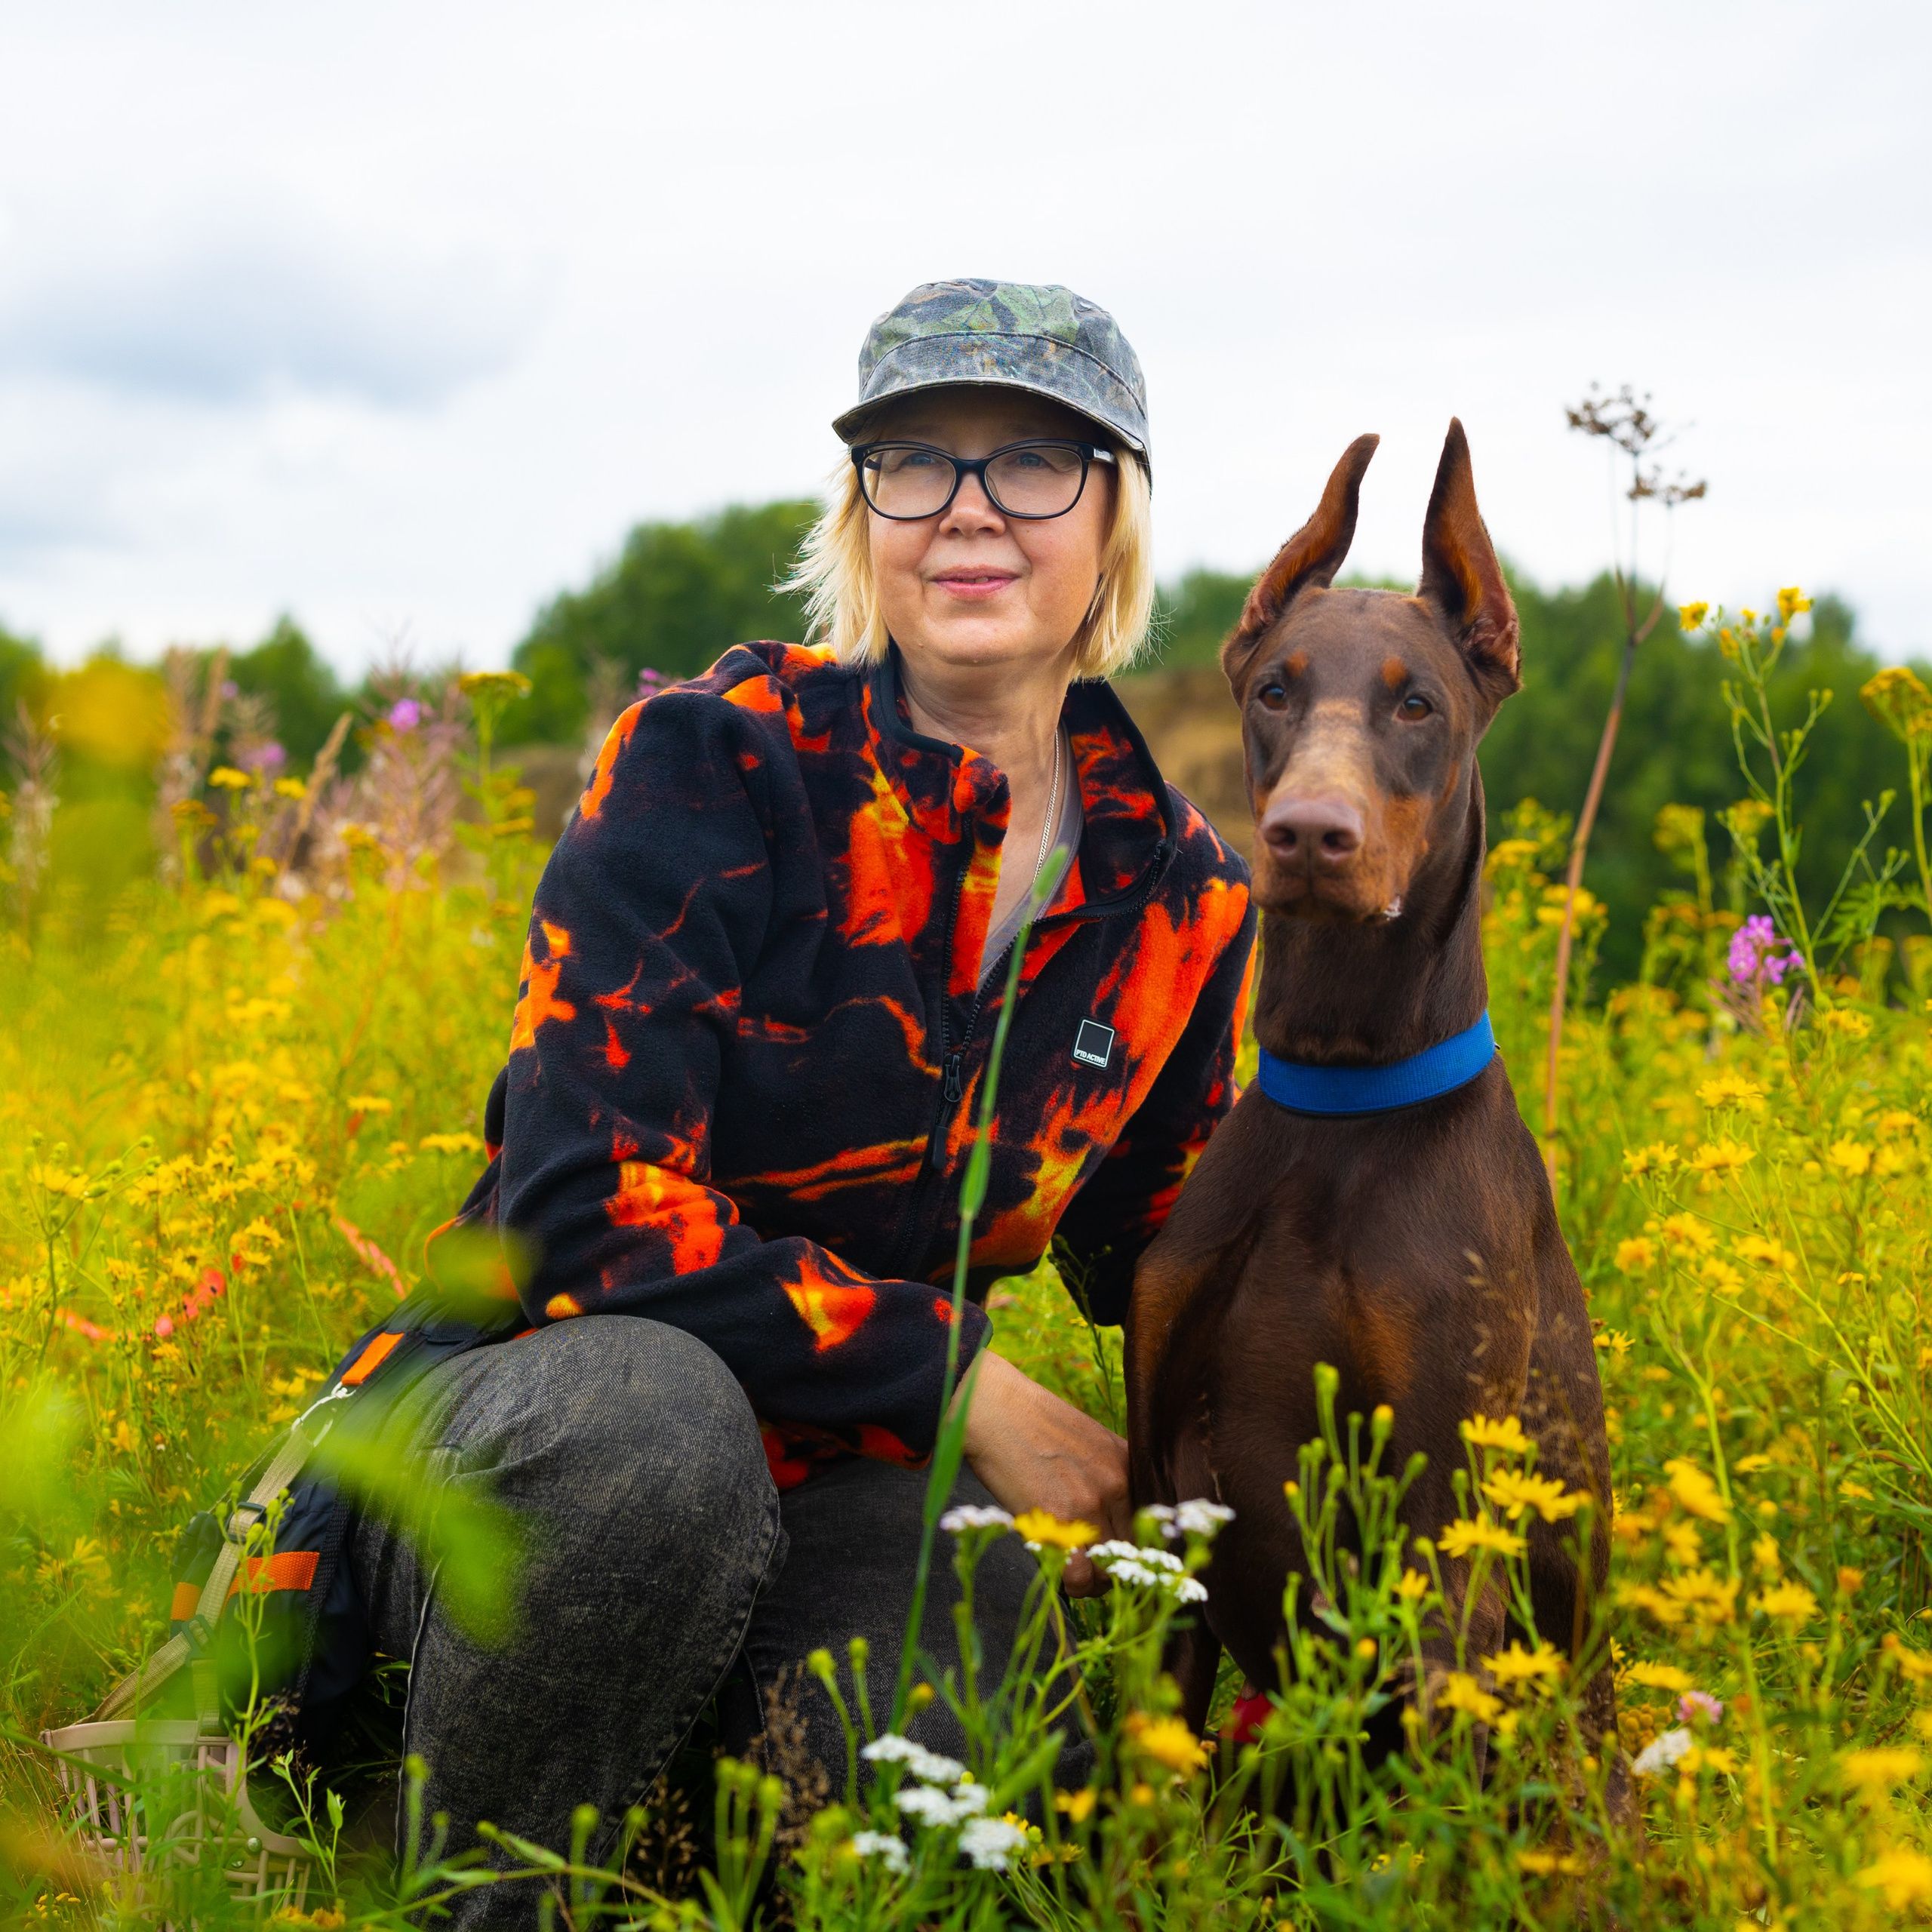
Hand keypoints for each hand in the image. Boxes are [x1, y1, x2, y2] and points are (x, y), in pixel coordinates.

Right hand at [950, 1349, 1129, 1595]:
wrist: (995, 1406)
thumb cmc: (1032, 1419)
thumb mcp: (1088, 1437)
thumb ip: (1108, 1471)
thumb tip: (1114, 1512)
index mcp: (1127, 1463)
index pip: (1148, 1523)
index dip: (1133, 1544)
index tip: (1119, 1554)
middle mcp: (1117, 1485)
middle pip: (1132, 1549)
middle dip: (1116, 1565)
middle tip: (1096, 1568)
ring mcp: (1090, 1504)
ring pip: (1109, 1568)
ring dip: (1096, 1581)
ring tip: (1080, 1576)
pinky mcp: (1059, 1521)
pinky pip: (1079, 1576)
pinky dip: (1073, 1586)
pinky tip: (1063, 1577)